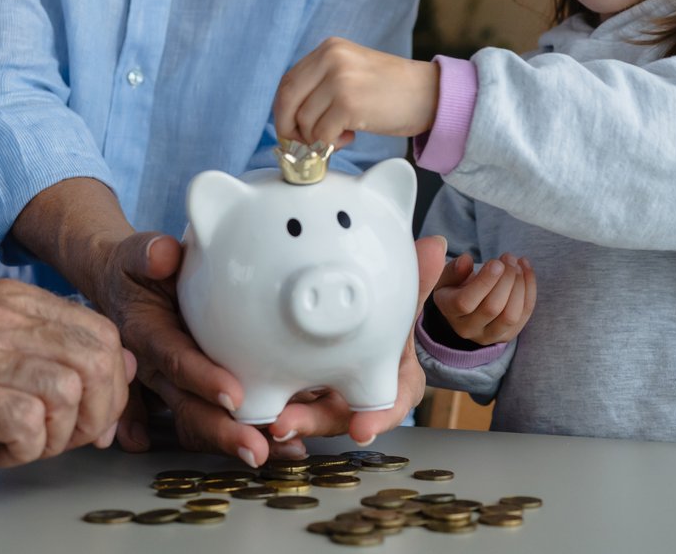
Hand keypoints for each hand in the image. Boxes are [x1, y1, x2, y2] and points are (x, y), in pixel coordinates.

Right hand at [0, 279, 133, 509]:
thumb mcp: (0, 369)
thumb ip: (59, 360)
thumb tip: (129, 366)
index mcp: (9, 300)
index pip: (101, 332)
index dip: (112, 388)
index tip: (88, 423)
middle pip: (95, 359)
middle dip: (96, 414)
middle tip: (60, 442)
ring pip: (67, 391)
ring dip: (57, 438)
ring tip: (24, 446)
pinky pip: (28, 422)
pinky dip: (25, 450)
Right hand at [87, 230, 276, 466]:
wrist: (118, 287)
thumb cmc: (135, 270)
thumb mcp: (136, 254)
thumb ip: (148, 253)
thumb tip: (164, 255)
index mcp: (146, 335)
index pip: (175, 360)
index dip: (203, 379)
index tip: (234, 396)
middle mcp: (153, 369)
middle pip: (187, 406)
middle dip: (222, 432)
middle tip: (258, 450)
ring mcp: (164, 387)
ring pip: (195, 422)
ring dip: (230, 442)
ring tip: (272, 453)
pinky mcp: (178, 394)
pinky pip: (198, 423)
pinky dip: (225, 440)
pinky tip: (261, 450)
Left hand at [266, 236, 448, 446]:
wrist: (360, 322)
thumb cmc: (384, 318)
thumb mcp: (401, 300)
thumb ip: (416, 278)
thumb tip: (437, 246)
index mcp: (389, 381)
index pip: (387, 405)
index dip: (376, 419)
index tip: (362, 430)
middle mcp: (354, 396)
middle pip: (335, 416)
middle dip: (311, 422)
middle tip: (283, 422)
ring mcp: (320, 398)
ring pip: (301, 413)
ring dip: (280, 417)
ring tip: (256, 415)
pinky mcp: (290, 390)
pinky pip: (274, 399)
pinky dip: (259, 401)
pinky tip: (237, 398)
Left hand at [273, 37, 439, 148]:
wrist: (430, 94)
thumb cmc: (392, 89)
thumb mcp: (352, 71)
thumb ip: (321, 83)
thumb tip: (289, 116)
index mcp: (329, 48)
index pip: (287, 83)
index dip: (284, 112)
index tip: (292, 130)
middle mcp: (331, 59)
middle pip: (287, 101)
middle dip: (290, 129)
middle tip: (305, 143)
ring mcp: (339, 80)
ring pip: (304, 122)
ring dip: (318, 138)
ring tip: (343, 134)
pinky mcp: (348, 103)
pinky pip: (321, 135)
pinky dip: (331, 144)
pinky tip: (351, 136)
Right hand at [431, 251, 535, 346]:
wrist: (465, 308)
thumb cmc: (456, 286)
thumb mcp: (448, 275)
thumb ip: (454, 268)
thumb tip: (466, 260)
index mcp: (449, 311)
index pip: (465, 302)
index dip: (485, 282)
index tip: (496, 262)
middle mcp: (468, 329)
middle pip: (492, 308)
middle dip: (506, 279)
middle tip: (509, 258)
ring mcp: (489, 335)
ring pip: (511, 316)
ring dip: (520, 286)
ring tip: (517, 264)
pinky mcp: (508, 335)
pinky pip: (524, 315)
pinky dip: (529, 290)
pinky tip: (526, 270)